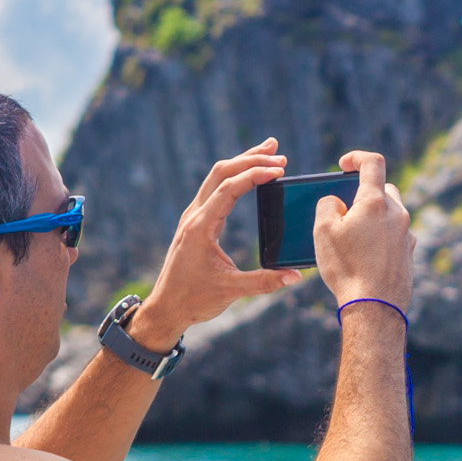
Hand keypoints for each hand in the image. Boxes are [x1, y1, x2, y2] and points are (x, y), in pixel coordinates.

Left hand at [136, 139, 305, 343]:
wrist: (165, 308)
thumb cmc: (193, 300)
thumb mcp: (231, 291)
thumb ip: (265, 282)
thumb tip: (296, 277)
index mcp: (200, 227)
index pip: (228, 189)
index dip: (254, 175)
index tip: (279, 169)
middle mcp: (193, 216)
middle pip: (220, 173)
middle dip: (249, 159)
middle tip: (278, 152)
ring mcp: (192, 217)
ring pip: (216, 177)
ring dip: (241, 163)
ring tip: (268, 153)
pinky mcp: (195, 222)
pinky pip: (215, 189)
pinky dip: (234, 177)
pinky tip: (249, 176)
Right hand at [315, 150, 412, 310]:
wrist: (374, 308)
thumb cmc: (347, 268)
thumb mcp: (323, 231)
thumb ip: (327, 205)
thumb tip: (336, 201)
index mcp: (375, 202)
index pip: (372, 163)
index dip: (356, 157)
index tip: (344, 163)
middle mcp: (397, 214)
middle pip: (383, 190)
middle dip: (364, 193)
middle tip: (345, 208)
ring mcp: (406, 235)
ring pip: (390, 214)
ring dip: (373, 217)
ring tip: (353, 237)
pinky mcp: (409, 254)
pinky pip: (394, 236)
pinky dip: (380, 237)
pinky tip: (365, 256)